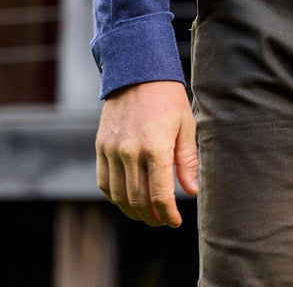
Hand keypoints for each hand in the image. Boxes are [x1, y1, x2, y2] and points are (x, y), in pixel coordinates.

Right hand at [95, 80, 197, 226]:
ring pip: (118, 196)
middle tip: (161, 221)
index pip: (159, 196)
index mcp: (155, 147)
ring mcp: (112, 149)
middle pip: (138, 201)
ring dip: (132, 211)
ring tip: (146, 214)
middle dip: (151, 217)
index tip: (175, 221)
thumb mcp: (185, 125)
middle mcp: (130, 151)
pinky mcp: (101, 146)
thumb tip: (191, 191)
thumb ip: (187, 161)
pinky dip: (115, 196)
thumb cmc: (167, 97)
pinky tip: (127, 199)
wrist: (137, 70)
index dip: (168, 215)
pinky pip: (104, 182)